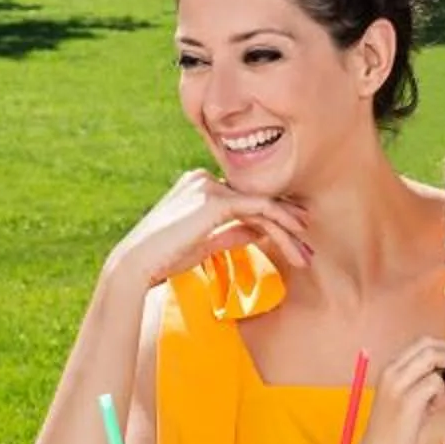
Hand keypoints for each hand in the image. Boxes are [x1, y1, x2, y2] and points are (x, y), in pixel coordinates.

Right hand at [109, 169, 311, 289]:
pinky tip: (294, 237)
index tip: (294, 238)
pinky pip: (258, 208)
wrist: (137, 264)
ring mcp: (210, 186)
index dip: (273, 218)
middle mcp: (205, 179)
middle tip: (307, 247)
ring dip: (288, 229)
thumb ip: (229, 233)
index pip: (245, 200)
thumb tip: (255, 231)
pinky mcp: (216, 200)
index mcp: (199, 186)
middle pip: (257, 200)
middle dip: (286, 223)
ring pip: (262, 204)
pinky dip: (279, 222)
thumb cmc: (163, 258)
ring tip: (305, 253)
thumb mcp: (203, 244)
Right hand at [358, 335, 444, 443]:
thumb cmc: (397, 429)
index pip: (421, 342)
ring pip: (432, 359)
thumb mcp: (414, 402)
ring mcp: (398, 385)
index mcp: (391, 368)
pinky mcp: (407, 401)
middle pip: (427, 345)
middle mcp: (391, 372)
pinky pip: (435, 384)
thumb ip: (432, 388)